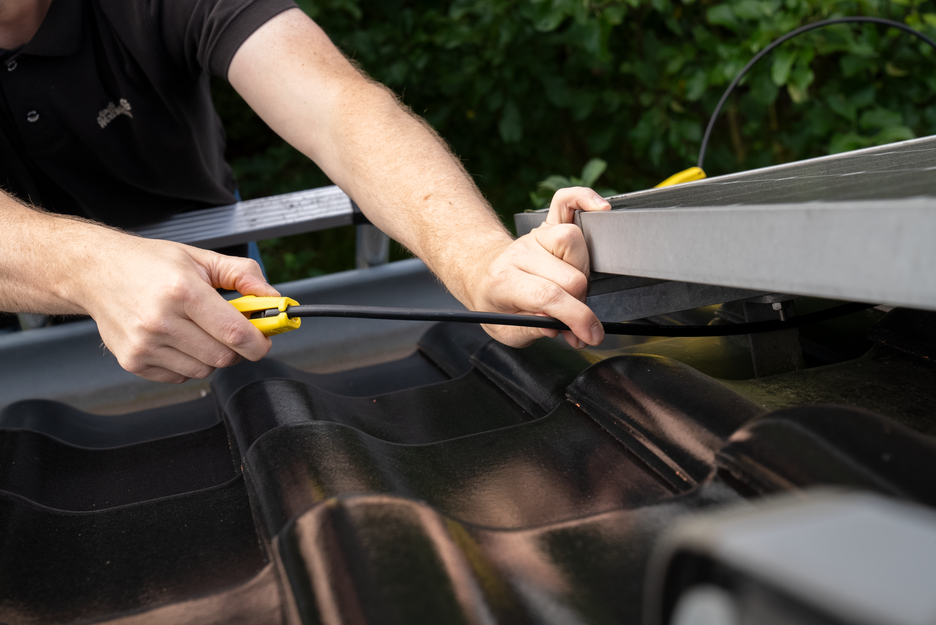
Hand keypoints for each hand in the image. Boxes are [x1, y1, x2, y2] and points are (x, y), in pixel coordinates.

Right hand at [80, 237, 279, 383]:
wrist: (95, 272)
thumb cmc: (148, 264)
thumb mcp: (200, 258)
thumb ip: (242, 275)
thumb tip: (272, 298)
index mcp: (183, 291)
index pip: (235, 332)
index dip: (259, 341)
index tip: (265, 338)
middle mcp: (161, 320)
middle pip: (223, 356)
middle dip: (237, 347)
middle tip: (231, 330)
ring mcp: (145, 345)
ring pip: (204, 370)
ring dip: (212, 355)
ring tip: (198, 329)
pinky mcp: (133, 361)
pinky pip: (181, 376)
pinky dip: (188, 362)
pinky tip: (177, 339)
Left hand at [469, 187, 610, 347]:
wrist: (480, 274)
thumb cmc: (494, 302)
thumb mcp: (505, 330)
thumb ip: (533, 331)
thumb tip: (561, 327)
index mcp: (504, 282)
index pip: (549, 296)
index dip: (577, 318)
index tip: (591, 334)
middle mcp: (520, 254)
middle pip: (571, 276)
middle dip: (580, 303)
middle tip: (570, 316)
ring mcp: (534, 236)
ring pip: (575, 244)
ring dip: (584, 272)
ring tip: (572, 287)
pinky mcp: (545, 224)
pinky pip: (566, 200)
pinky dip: (585, 199)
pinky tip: (599, 208)